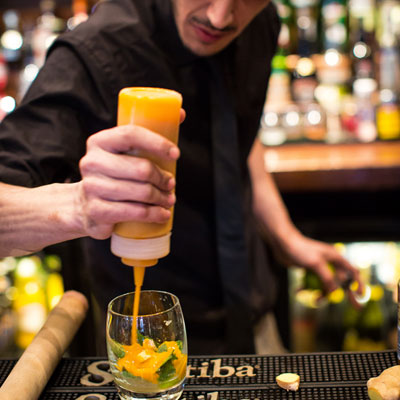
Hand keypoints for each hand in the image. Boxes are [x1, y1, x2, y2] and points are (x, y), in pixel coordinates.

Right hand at [77, 123, 180, 239]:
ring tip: (169, 199)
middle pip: (141, 168)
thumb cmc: (112, 175)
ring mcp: (92, 187)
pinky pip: (133, 212)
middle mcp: (92, 162)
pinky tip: (163, 214)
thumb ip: (148, 133)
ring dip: (161, 198)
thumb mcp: (122, 153)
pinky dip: (154, 214)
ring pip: (140, 192)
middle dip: (163, 178)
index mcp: (99, 142)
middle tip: (171, 184)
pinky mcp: (96, 211)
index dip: (157, 142)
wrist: (83, 206)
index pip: (131, 135)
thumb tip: (180, 113)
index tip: (176, 153)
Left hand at [274, 231, 363, 306]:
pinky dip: (308, 288)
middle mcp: (329, 262)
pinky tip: (298, 291)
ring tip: (314, 300)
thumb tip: (335, 292)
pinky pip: (312, 282)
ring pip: (325, 284)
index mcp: (335, 258)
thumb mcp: (316, 264)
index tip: (361, 296)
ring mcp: (319, 266)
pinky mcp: (309, 269)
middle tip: (352, 307)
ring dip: (321, 293)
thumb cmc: (300, 249)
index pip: (352, 271)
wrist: (282, 243)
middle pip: (340, 281)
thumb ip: (327, 278)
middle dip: (341, 294)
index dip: (358, 284)